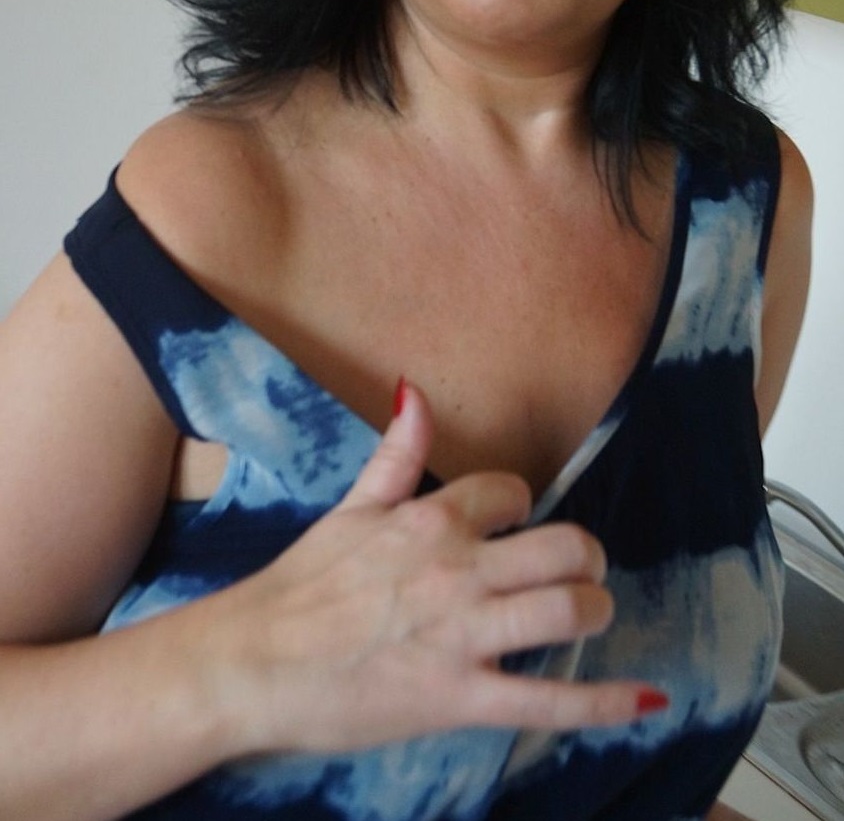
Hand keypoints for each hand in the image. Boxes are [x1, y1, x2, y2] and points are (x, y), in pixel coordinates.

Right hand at [208, 382, 667, 757]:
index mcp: (429, 520)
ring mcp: (463, 634)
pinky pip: (547, 702)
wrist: (252, 663)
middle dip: (586, 557)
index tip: (516, 524)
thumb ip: (394, 453)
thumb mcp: (348, 509)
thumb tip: (415, 390)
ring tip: (592, 612)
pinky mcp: (460, 698)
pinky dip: (603, 702)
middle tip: (582, 569)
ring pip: (567, 609)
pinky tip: (644, 697)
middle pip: (563, 548)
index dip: (523, 506)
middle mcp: (457, 569)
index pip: (512, 493)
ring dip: (595, 609)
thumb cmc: (298, 587)